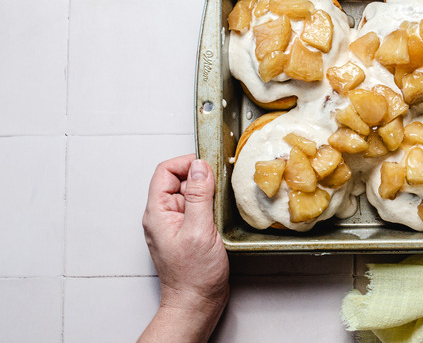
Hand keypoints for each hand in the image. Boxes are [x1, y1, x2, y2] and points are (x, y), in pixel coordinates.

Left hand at [139, 155, 228, 342]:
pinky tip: (220, 218)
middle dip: (201, 179)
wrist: (196, 303)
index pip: (165, 171)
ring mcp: (175, 225)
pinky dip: (210, 208)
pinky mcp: (188, 232)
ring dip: (208, 195)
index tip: (208, 165)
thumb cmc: (193, 275)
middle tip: (220, 188)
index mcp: (158, 212)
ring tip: (220, 207)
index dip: (186, 163)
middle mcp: (163, 216)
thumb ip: (199, 196)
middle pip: (179, 181)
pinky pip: (198, 210)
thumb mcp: (199, 230)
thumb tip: (200, 167)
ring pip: (191, 195)